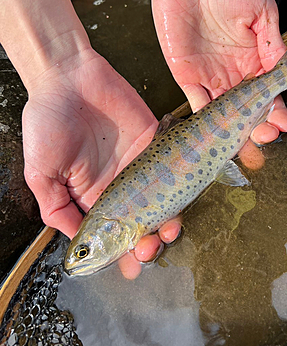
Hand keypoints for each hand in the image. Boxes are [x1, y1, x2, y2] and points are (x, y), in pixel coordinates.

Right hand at [22, 46, 180, 276]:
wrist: (68, 76)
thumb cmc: (48, 122)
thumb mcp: (41, 173)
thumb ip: (57, 208)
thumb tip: (76, 240)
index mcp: (92, 196)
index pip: (111, 233)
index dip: (121, 253)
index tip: (131, 269)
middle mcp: (119, 184)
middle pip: (141, 220)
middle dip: (147, 240)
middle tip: (148, 248)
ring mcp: (140, 164)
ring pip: (162, 199)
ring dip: (168, 219)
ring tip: (169, 229)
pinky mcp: (156, 140)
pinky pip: (174, 165)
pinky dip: (183, 183)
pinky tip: (186, 198)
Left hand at [149, 0, 286, 142]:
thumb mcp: (260, 8)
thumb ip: (272, 41)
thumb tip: (284, 71)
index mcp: (253, 56)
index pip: (267, 91)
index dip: (276, 109)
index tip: (284, 122)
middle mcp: (232, 70)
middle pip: (247, 107)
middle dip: (258, 125)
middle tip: (266, 136)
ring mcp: (209, 74)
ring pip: (224, 110)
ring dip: (235, 128)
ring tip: (247, 141)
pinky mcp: (185, 74)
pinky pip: (197, 102)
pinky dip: (207, 118)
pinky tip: (218, 131)